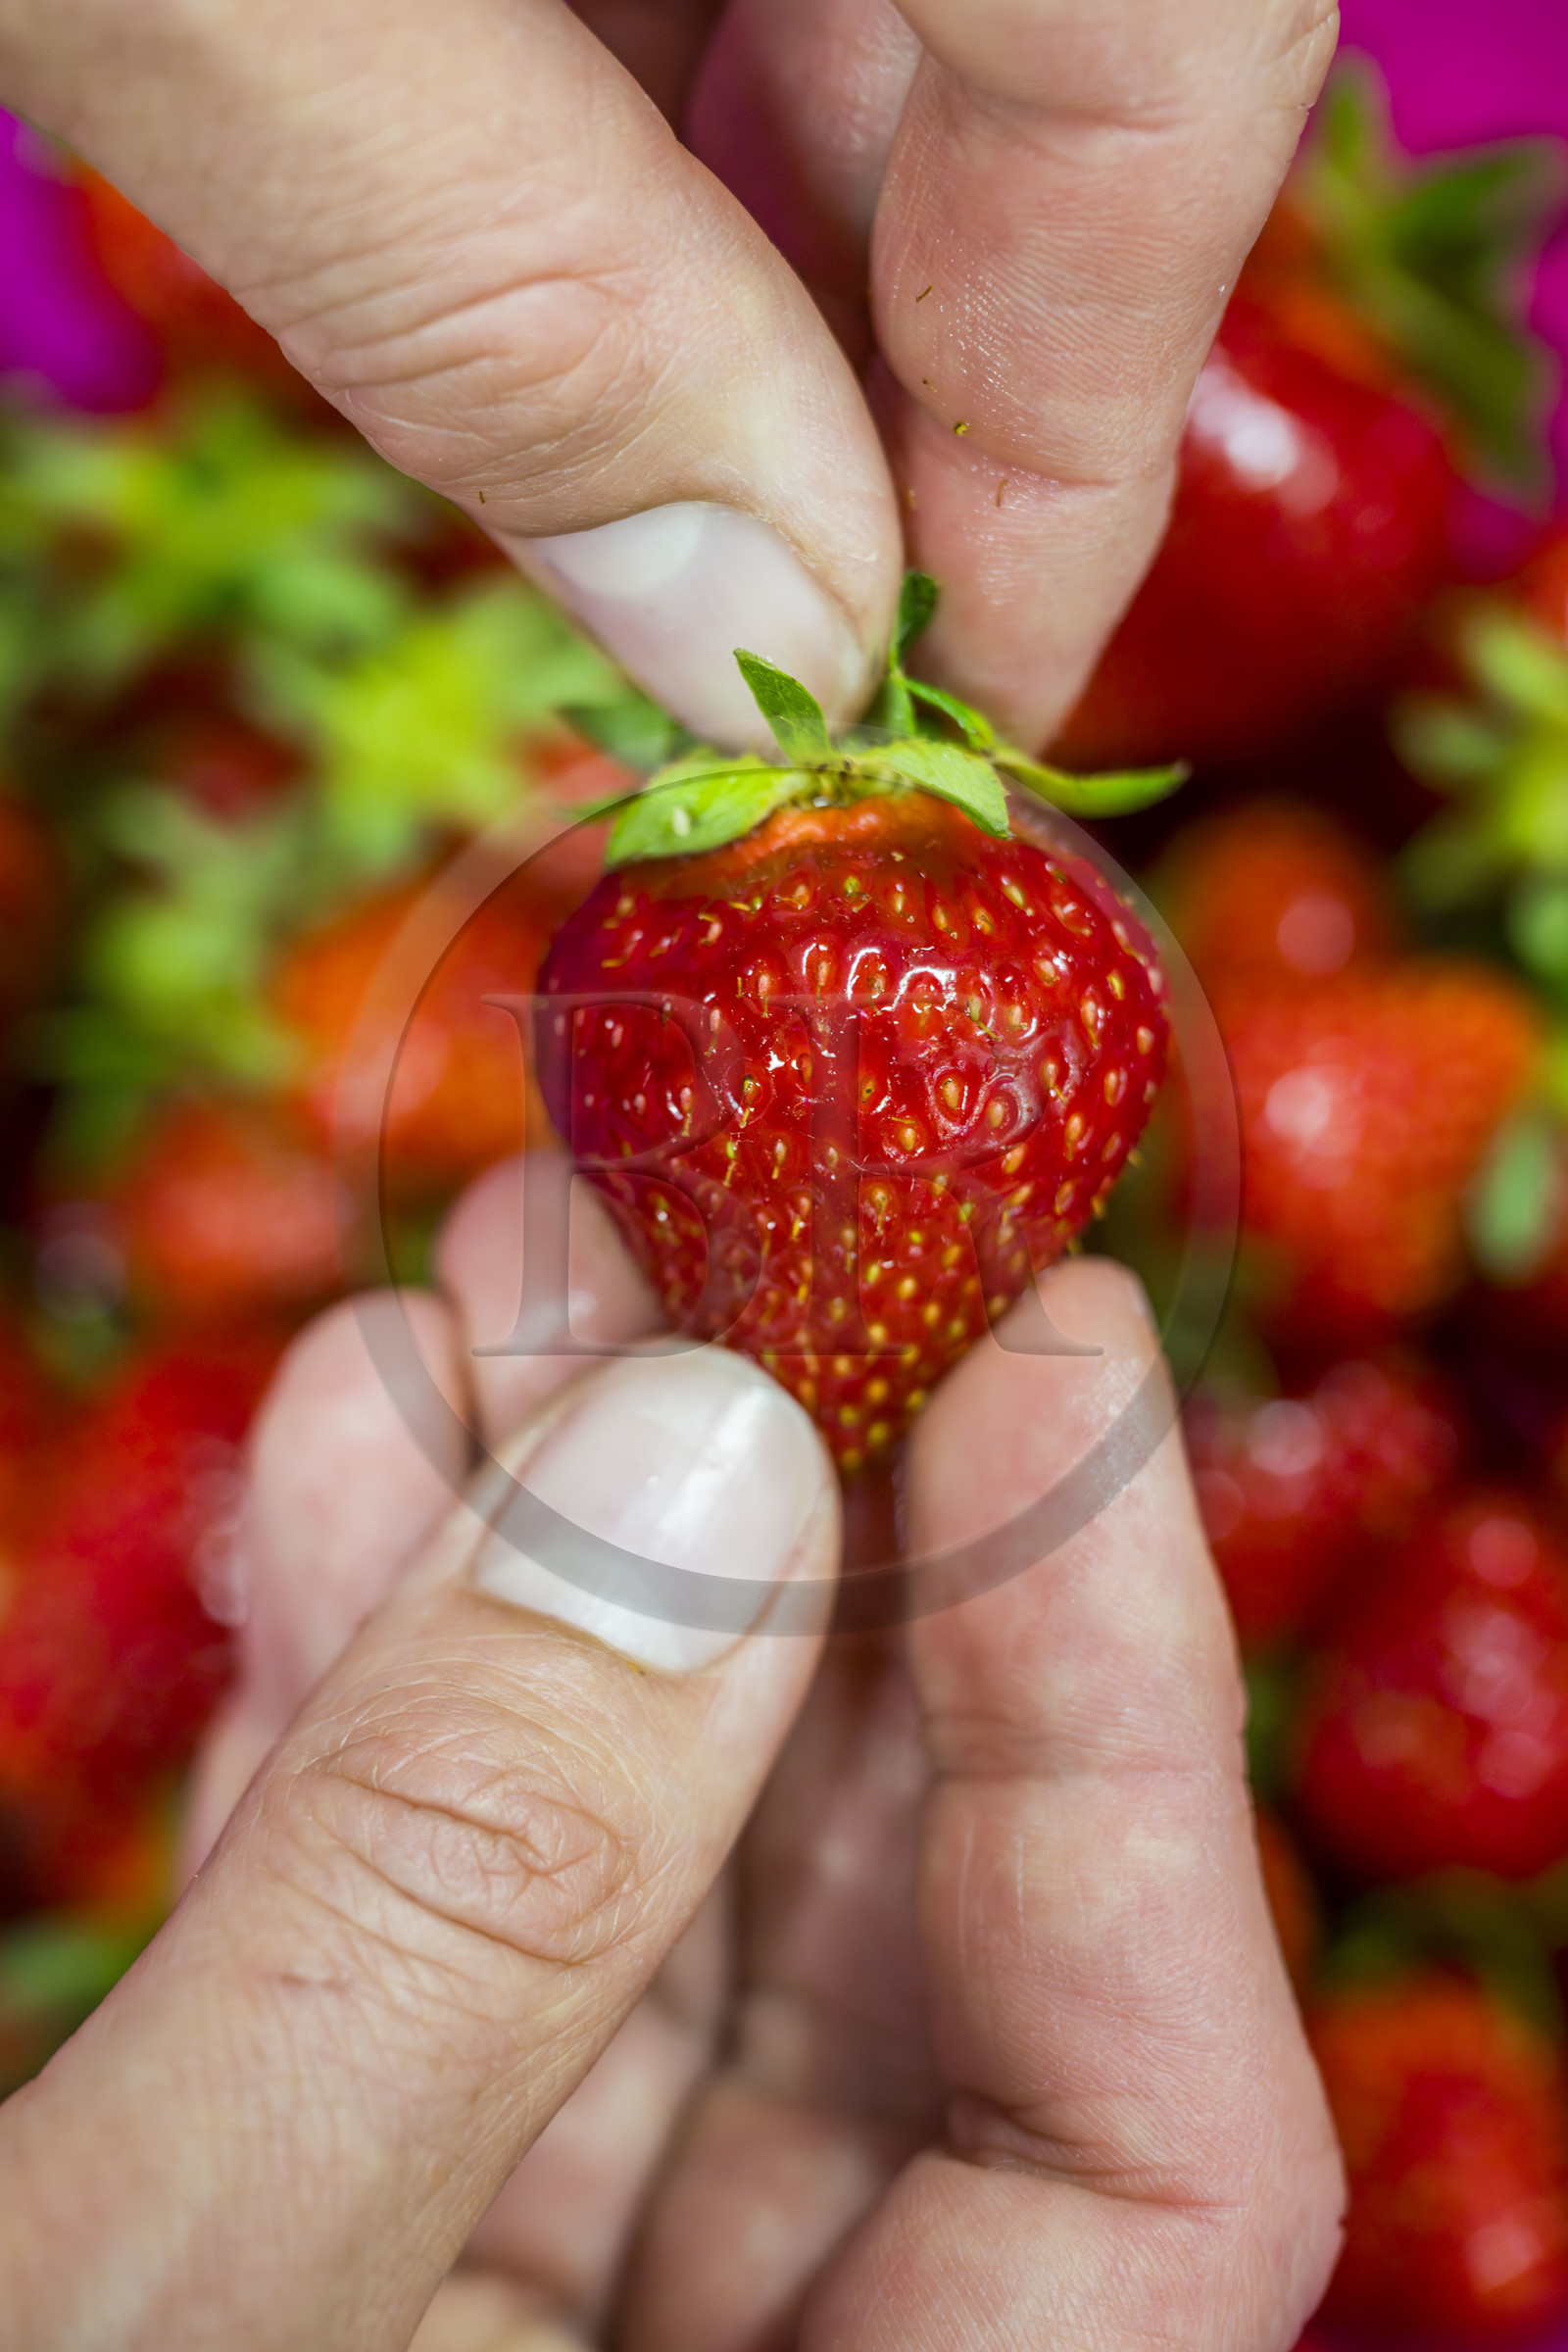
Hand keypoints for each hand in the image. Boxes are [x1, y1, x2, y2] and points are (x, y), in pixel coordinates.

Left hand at [0, 0, 1334, 746]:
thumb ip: (499, 280)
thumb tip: (760, 628)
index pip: (1174, 59)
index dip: (1089, 434)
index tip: (969, 710)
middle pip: (1067, 10)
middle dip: (923, 357)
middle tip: (786, 631)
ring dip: (777, 225)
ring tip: (652, 455)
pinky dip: (644, 59)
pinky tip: (537, 195)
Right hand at [0, 1156, 1343, 2349]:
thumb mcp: (142, 2327)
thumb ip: (444, 1918)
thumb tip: (712, 1465)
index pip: (1156, 2155)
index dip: (1122, 1716)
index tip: (1042, 1345)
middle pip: (890, 1974)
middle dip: (807, 1558)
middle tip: (729, 1235)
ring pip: (644, 1916)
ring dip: (573, 1570)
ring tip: (517, 1273)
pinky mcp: (330, 2262)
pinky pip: (427, 1957)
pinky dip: (388, 1701)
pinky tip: (359, 1454)